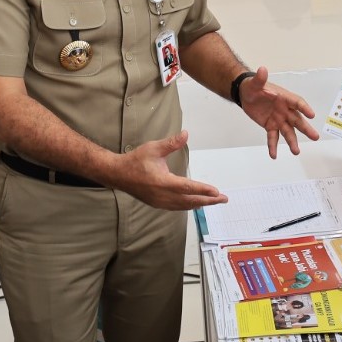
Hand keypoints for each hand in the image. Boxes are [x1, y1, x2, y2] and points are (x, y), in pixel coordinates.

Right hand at [113, 130, 228, 210]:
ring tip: (214, 201)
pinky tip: (196, 203)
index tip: (216, 192)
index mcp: (162, 182)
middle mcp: (162, 195)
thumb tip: (186, 134)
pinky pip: (177, 207)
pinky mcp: (157, 204)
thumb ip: (171, 143)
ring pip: (184, 206)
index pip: (187, 187)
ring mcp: (160, 202)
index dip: (203, 190)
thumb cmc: (135, 160)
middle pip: (190, 200)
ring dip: (200, 204)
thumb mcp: (153, 148)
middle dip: (208, 200)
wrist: (118, 174)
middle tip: (223, 199)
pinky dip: (189, 206)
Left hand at [239, 66, 320, 158]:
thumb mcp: (255, 83)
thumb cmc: (253, 87)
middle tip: (315, 137)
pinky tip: (273, 155)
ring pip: (288, 132)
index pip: (297, 102)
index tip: (311, 115)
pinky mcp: (270, 126)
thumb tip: (262, 70)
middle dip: (306, 129)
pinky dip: (273, 146)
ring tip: (296, 151)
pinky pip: (273, 137)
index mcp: (284, 97)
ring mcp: (279, 119)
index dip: (304, 108)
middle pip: (297, 120)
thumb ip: (260, 78)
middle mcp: (285, 109)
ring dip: (292, 142)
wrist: (245, 94)